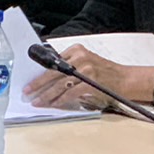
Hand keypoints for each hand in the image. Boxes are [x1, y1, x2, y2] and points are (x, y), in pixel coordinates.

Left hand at [23, 45, 153, 108]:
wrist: (126, 79)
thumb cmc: (104, 73)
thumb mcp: (86, 63)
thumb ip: (69, 67)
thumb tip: (47, 79)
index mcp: (76, 50)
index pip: (53, 62)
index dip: (40, 74)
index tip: (30, 82)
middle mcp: (80, 57)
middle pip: (53, 72)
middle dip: (39, 84)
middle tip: (27, 91)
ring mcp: (86, 69)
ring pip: (61, 84)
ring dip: (47, 95)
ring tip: (38, 101)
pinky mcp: (91, 81)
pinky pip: (71, 92)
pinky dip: (61, 99)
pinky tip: (54, 104)